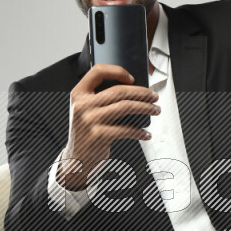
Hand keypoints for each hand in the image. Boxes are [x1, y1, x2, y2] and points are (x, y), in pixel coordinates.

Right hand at [58, 64, 160, 189]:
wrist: (76, 158)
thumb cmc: (86, 132)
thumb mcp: (85, 110)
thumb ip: (99, 97)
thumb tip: (132, 88)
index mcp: (78, 94)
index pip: (97, 71)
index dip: (117, 71)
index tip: (132, 78)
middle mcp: (82, 105)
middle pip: (118, 91)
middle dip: (141, 92)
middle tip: (154, 96)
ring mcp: (90, 120)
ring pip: (125, 107)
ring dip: (145, 108)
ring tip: (155, 110)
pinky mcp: (99, 136)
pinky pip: (126, 129)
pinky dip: (140, 131)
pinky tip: (146, 133)